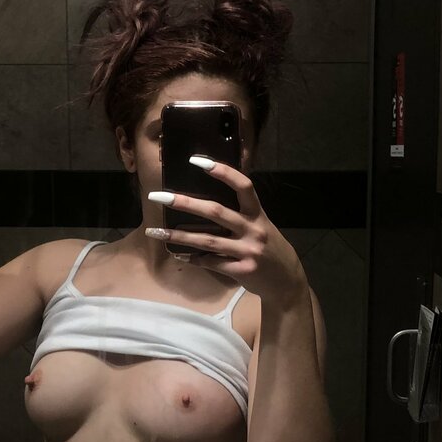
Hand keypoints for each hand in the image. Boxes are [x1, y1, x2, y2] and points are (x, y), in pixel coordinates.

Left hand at [147, 159, 308, 305]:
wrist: (286, 280)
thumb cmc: (268, 248)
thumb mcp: (261, 225)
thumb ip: (240, 214)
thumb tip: (206, 202)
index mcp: (257, 213)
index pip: (242, 185)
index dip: (222, 171)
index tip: (196, 161)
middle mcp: (253, 229)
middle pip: (215, 211)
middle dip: (185, 203)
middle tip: (159, 196)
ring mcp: (248, 251)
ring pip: (207, 241)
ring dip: (178, 237)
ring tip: (155, 233)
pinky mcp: (242, 270)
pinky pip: (211, 263)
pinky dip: (194, 259)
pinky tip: (180, 255)